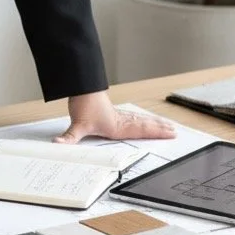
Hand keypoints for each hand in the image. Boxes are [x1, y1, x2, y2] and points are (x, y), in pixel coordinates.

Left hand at [54, 90, 176, 143]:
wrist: (82, 88)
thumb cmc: (83, 104)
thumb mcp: (77, 124)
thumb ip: (69, 138)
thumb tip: (59, 146)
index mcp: (118, 126)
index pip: (141, 131)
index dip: (156, 132)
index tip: (170, 132)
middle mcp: (122, 121)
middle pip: (145, 124)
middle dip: (160, 128)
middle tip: (175, 130)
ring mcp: (120, 116)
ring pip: (141, 119)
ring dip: (154, 122)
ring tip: (167, 125)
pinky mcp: (115, 113)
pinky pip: (135, 117)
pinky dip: (144, 119)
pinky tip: (146, 120)